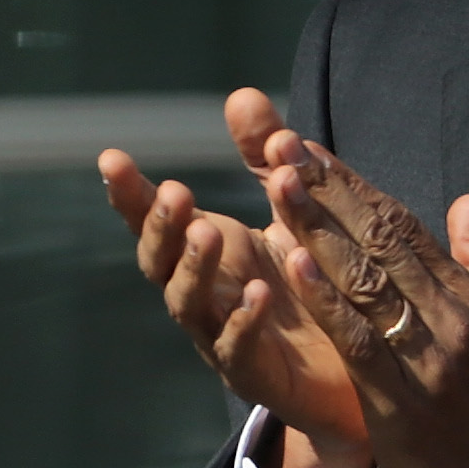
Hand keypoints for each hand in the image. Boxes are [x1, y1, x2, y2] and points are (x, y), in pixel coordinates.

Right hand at [102, 88, 376, 467]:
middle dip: (160, 228)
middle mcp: (203, 292)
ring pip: (189, 306)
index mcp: (206, 251)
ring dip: (194, 269)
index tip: (112, 158)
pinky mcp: (254, 373)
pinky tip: (259, 293)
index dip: (129, 193)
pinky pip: (238, 351)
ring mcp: (221, 335)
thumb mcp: (290, 208)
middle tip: (175, 192)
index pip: (155, 219)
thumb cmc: (311, 281)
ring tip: (210, 233)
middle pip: (159, 262)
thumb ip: (264, 157)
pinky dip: (243, 322)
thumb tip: (240, 94)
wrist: (356, 366)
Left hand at [239, 109, 468, 467]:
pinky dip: (327, 298)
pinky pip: (360, 338)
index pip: (403, 226)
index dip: (352, 183)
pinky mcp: (403, 399)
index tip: (306, 146)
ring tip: (278, 181)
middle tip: (281, 142)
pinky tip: (293, 264)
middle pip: (383, 239)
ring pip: (368, 278)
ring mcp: (430, 357)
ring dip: (319, 227)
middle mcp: (451, 318)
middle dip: (329, 188)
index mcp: (467, 299)